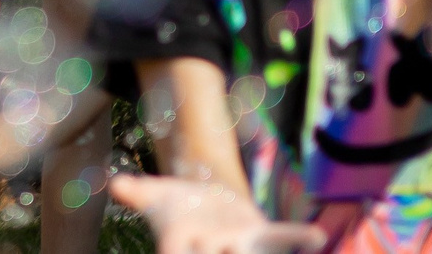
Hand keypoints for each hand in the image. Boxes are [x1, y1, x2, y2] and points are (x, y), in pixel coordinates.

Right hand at [105, 177, 324, 253]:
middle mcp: (209, 251)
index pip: (172, 253)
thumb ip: (133, 192)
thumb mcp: (151, 194)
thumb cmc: (175, 203)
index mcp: (178, 246)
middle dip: (214, 252)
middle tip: (214, 242)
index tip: (186, 241)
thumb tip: (115, 185)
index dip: (176, 250)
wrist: (207, 202)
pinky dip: (298, 237)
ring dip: (250, 253)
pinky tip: (317, 236)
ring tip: (251, 247)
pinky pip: (281, 237)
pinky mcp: (260, 236)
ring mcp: (237, 247)